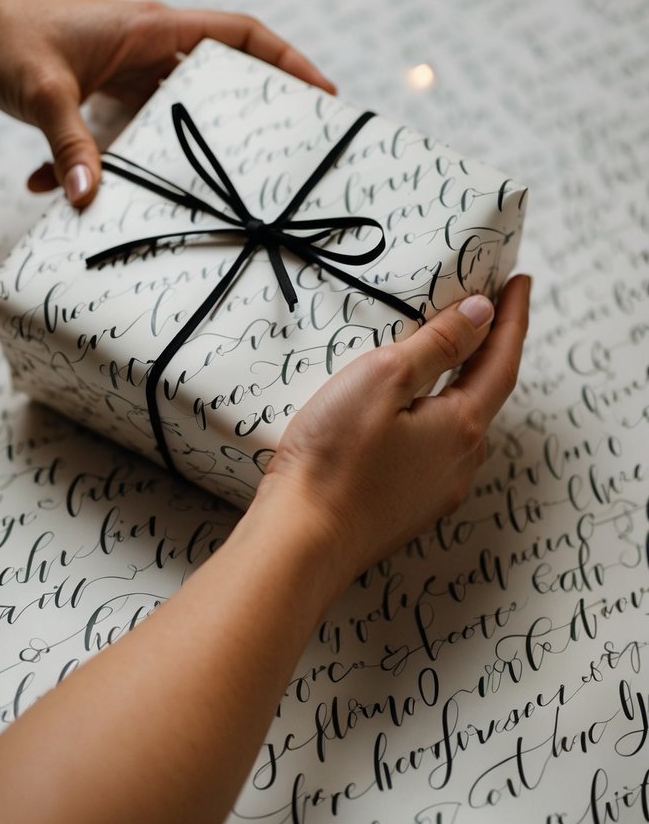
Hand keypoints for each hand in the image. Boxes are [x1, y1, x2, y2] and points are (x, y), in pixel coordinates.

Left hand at [0, 0, 334, 207]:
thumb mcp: (39, 91)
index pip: (239, 35)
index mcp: (151, 28)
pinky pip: (122, 128)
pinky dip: (104, 159)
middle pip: (216, 79)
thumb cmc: (2, 35)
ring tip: (197, 192)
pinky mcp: (100, 89)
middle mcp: (147, 45)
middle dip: (242, 116)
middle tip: (276, 157)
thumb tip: (89, 201)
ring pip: (170, 111)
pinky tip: (61, 189)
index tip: (324, 93)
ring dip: (172, 150)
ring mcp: (125, 68)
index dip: (287, 61)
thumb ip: (68, 145)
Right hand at [256, 275, 530, 592]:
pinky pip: (433, 450)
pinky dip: (433, 417)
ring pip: (459, 425)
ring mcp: (434, 490)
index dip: (513, 318)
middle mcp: (459, 462)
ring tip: (446, 357)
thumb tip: (482, 314)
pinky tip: (408, 414)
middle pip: (485, 393)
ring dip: (459, 386)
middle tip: (486, 311)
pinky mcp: (406, 507)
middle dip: (489, 350)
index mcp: (462, 426)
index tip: (521, 282)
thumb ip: (438, 344)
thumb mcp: (384, 379)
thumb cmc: (335, 457)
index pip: (502, 360)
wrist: (301, 541)